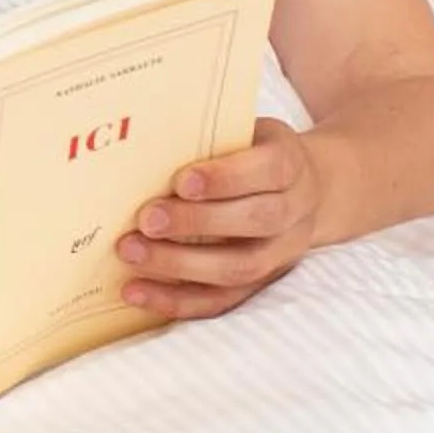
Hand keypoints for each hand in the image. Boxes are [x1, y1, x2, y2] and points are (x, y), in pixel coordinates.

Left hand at [118, 118, 323, 319]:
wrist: (303, 188)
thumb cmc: (249, 153)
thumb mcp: (240, 131)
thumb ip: (205, 138)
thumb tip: (138, 146)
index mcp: (290, 163)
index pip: (270, 169)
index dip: (226, 177)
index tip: (181, 181)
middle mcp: (295, 210)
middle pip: (258, 220)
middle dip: (197, 222)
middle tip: (146, 220)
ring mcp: (281, 252)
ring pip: (240, 268)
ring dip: (180, 264)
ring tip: (131, 253)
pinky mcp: (260, 283)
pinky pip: (222, 300)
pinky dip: (177, 301)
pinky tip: (135, 292)